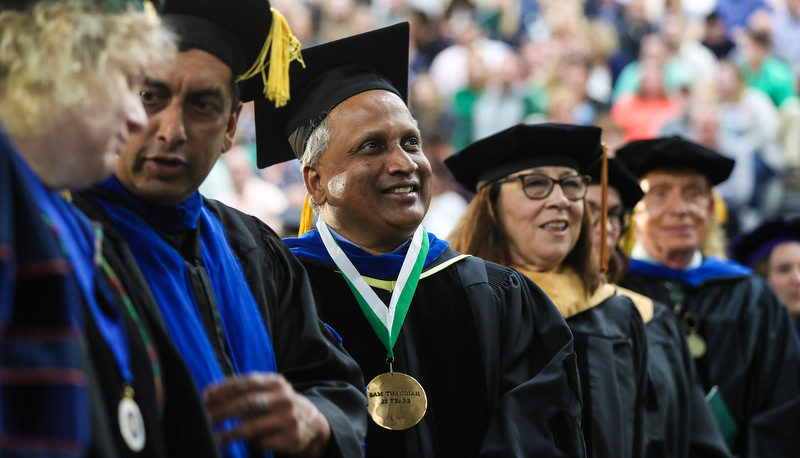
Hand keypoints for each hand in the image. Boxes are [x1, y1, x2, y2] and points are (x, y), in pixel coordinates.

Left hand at [204, 373, 330, 457]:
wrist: (312, 422)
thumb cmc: (279, 406)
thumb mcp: (268, 392)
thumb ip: (244, 392)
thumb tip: (208, 397)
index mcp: (275, 382)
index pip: (244, 383)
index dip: (222, 389)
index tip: (204, 397)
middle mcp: (283, 398)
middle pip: (246, 403)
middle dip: (222, 411)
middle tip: (206, 419)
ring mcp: (288, 418)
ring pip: (253, 426)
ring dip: (231, 433)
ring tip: (217, 437)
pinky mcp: (291, 437)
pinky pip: (263, 442)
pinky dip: (253, 442)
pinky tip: (247, 443)